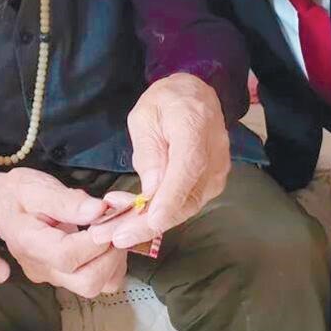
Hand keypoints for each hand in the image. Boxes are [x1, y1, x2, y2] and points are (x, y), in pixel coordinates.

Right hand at [0, 167, 126, 298]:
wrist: (0, 207)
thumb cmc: (17, 194)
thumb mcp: (36, 187)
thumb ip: (67, 201)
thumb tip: (100, 210)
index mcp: (29, 244)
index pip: (68, 256)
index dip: (96, 240)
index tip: (108, 216)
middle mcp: (42, 268)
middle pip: (87, 282)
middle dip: (111, 254)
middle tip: (115, 226)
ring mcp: (52, 277)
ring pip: (95, 286)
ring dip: (113, 261)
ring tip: (110, 232)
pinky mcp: (62, 278)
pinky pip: (95, 283)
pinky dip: (110, 266)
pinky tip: (104, 242)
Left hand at [98, 75, 228, 246]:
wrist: (195, 94)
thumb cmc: (166, 102)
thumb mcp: (144, 116)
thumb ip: (148, 151)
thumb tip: (151, 189)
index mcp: (194, 129)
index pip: (186, 171)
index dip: (169, 199)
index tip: (150, 221)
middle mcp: (214, 156)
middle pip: (186, 199)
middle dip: (148, 224)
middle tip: (113, 236)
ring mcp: (217, 172)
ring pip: (185, 208)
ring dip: (149, 223)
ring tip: (115, 229)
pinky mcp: (213, 183)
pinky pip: (186, 204)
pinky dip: (160, 214)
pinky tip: (133, 216)